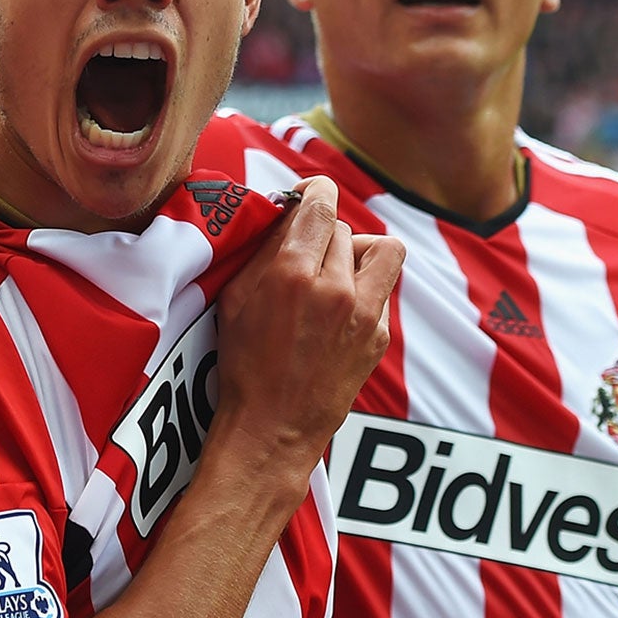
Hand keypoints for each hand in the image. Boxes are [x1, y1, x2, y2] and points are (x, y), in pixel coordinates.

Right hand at [211, 176, 402, 472]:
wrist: (274, 426)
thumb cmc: (245, 365)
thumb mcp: (235, 300)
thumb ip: (263, 251)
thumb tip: (286, 215)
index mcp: (295, 274)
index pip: (321, 202)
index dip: (313, 191)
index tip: (305, 195)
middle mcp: (337, 288)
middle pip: (342, 227)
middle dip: (321, 233)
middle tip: (302, 252)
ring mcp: (366, 313)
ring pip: (380, 249)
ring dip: (357, 251)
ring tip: (335, 271)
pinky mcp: (380, 334)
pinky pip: (382, 288)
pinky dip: (363, 288)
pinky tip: (337, 309)